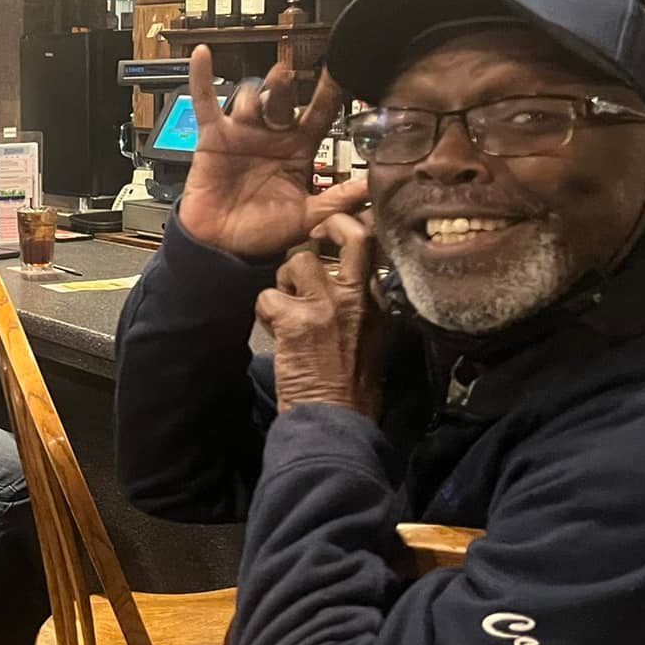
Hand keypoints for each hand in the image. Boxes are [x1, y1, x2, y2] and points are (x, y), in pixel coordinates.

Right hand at [175, 47, 368, 259]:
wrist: (222, 247)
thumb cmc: (264, 232)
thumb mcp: (308, 217)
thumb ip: (338, 200)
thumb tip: (372, 187)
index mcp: (300, 149)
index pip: (319, 114)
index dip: (330, 92)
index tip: (342, 70)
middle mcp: (273, 135)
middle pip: (283, 99)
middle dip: (285, 86)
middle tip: (287, 77)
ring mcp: (242, 133)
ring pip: (250, 98)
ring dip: (255, 93)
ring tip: (254, 99)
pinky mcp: (213, 137)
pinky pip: (206, 103)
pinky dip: (202, 78)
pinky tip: (203, 54)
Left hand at [256, 213, 389, 418]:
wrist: (337, 419)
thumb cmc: (352, 387)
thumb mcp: (376, 341)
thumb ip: (366, 309)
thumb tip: (352, 283)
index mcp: (379, 304)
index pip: (374, 250)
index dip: (352, 233)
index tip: (335, 233)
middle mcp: (359, 298)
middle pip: (353, 237)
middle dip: (331, 225)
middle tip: (315, 231)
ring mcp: (328, 307)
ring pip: (300, 260)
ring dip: (285, 279)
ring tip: (286, 302)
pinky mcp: (297, 321)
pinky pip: (268, 295)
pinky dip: (264, 310)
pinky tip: (274, 329)